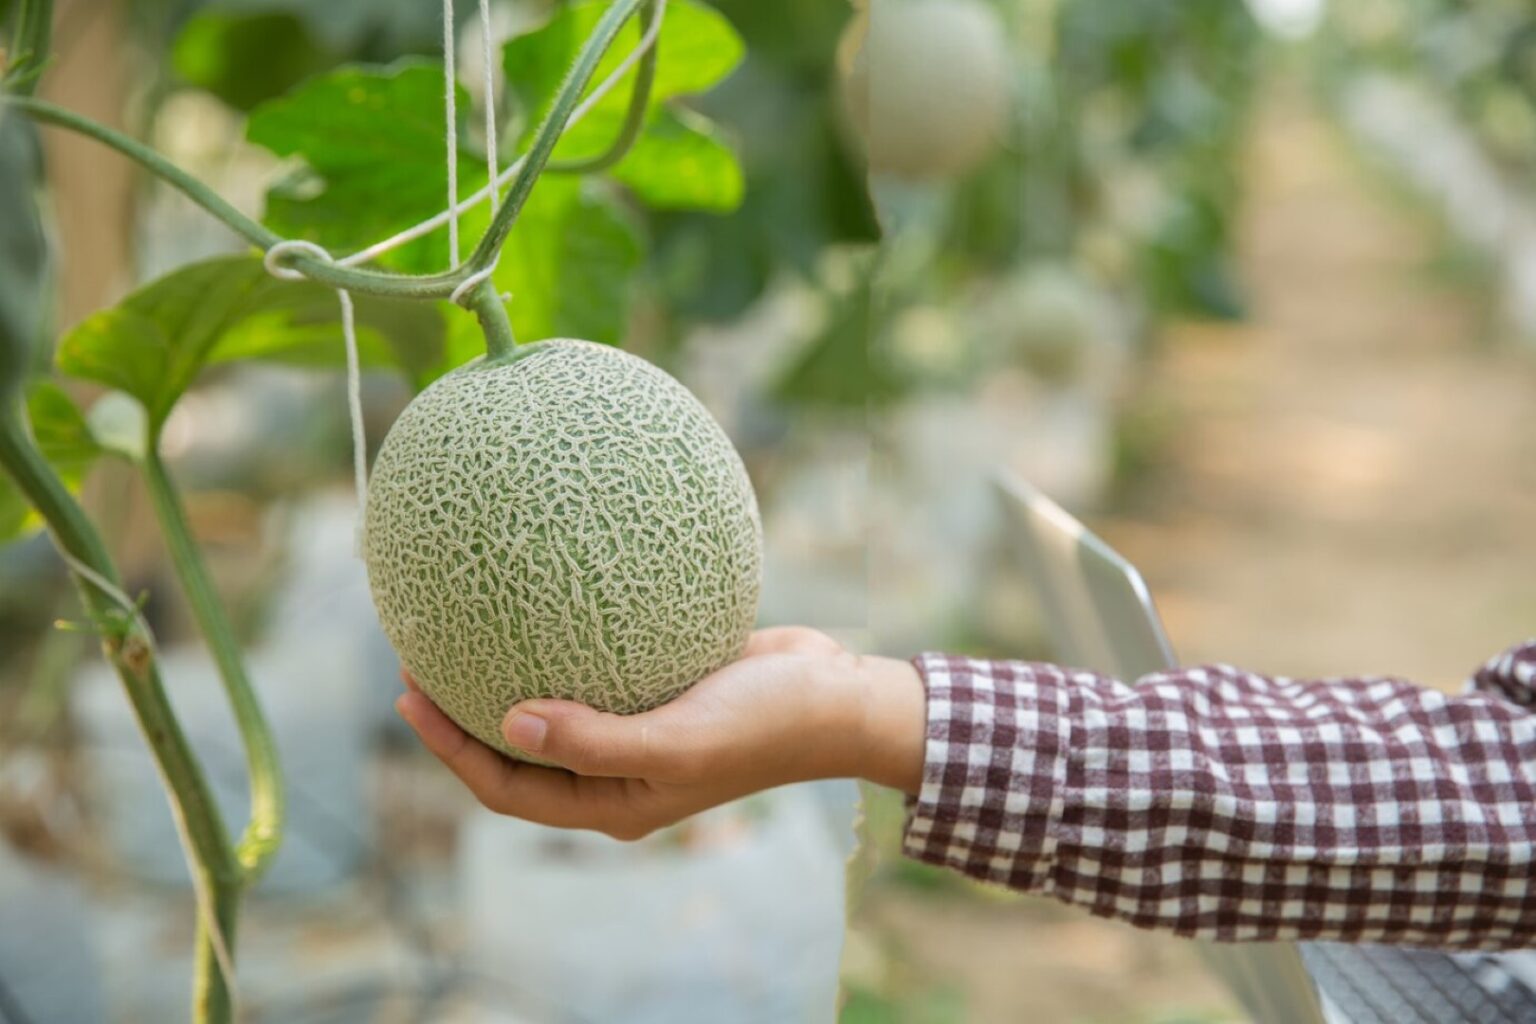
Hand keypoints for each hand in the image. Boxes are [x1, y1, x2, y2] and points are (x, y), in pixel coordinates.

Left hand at [394, 626, 925, 839]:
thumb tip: (509, 721)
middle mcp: (618, 768)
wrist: (838, 695)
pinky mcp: (664, 684)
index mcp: (613, 800)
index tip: (410, 695)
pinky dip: (564, 637)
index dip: (451, 749)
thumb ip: (592, 741)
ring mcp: (641, 725)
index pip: (508, 786)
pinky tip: (546, 592)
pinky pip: (598, 664)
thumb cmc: (765, 726)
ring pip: (555, 704)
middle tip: (418, 656)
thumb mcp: (677, 742)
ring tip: (463, 624)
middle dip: (463, 710)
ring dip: (506, 672)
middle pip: (519, 747)